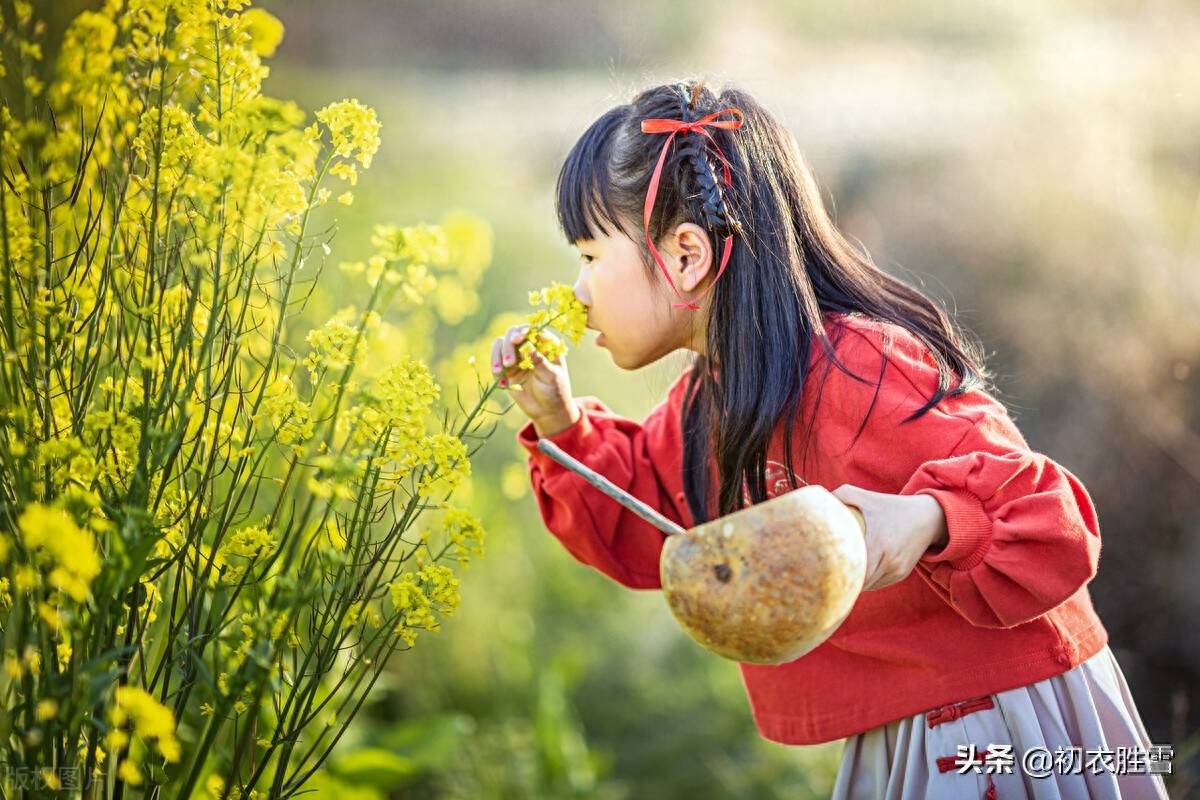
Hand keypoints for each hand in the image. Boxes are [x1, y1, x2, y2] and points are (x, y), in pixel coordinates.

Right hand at [491, 325, 580, 436]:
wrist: (547, 411)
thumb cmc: (555, 392)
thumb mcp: (551, 377)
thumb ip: (540, 361)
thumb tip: (527, 346)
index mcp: (547, 344)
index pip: (534, 329)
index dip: (524, 330)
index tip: (518, 339)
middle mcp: (530, 345)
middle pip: (514, 333)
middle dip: (509, 344)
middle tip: (510, 362)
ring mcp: (517, 355)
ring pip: (501, 343)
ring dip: (499, 354)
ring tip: (502, 371)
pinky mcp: (507, 367)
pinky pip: (496, 359)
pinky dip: (495, 365)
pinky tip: (502, 380)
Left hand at [832, 485, 948, 591]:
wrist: (929, 517)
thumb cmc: (892, 506)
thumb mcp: (868, 497)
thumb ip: (841, 495)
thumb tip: (815, 504)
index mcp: (879, 542)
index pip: (854, 568)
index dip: (838, 572)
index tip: (821, 570)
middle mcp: (890, 560)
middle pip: (860, 581)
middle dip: (842, 580)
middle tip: (822, 575)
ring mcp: (897, 570)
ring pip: (868, 585)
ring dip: (853, 583)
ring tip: (836, 575)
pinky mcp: (901, 574)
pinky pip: (878, 584)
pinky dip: (866, 581)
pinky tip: (855, 574)